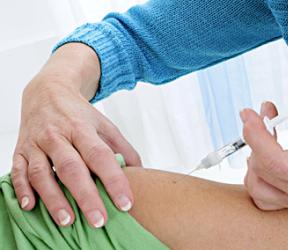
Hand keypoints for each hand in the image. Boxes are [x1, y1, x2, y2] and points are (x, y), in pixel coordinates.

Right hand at [11, 44, 141, 227]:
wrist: (46, 91)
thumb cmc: (78, 114)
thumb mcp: (104, 125)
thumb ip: (122, 147)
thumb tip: (140, 171)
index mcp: (82, 129)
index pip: (100, 156)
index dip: (114, 180)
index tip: (126, 203)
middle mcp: (58, 135)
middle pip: (72, 168)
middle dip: (86, 196)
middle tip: (99, 220)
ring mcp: (36, 143)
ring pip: (42, 173)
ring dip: (54, 199)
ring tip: (68, 221)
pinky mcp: (20, 150)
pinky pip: (18, 171)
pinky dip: (22, 189)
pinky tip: (31, 206)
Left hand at [242, 69, 287, 215]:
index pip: (276, 162)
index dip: (256, 136)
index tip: (249, 114)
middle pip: (262, 171)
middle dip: (255, 137)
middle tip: (263, 112)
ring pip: (258, 188)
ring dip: (254, 157)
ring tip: (266, 132)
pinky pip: (265, 197)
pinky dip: (258, 175)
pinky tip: (268, 155)